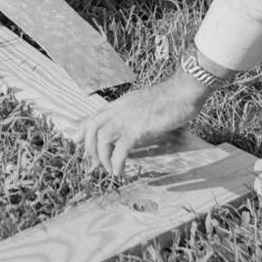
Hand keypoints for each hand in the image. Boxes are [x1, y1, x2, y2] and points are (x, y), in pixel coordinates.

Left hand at [79, 72, 218, 180]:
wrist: (185, 91)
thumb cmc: (173, 99)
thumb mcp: (147, 104)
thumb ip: (137, 113)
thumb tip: (135, 126)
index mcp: (122, 103)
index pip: (95, 115)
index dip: (83, 129)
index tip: (77, 141)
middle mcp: (121, 108)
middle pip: (93, 127)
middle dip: (89, 147)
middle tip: (93, 163)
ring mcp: (128, 117)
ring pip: (102, 138)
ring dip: (102, 157)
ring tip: (109, 169)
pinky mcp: (138, 128)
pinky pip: (120, 148)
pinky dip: (116, 162)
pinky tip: (119, 171)